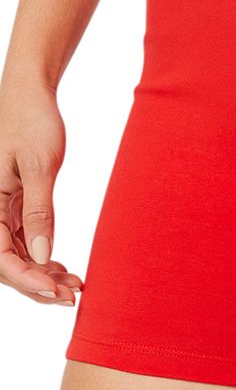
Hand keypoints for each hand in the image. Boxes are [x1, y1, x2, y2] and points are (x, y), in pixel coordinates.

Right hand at [0, 80, 82, 303]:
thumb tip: (43, 256)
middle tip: (72, 295)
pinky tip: (63, 268)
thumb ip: (39, 211)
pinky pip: (21, 241)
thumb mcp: (41, 166)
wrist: (31, 95)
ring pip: (14, 256)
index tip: (58, 291)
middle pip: (5, 264)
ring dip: (41, 274)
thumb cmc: (32, 122)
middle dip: (36, 285)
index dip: (27, 280)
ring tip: (74, 285)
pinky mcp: (11, 205)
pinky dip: (41, 258)